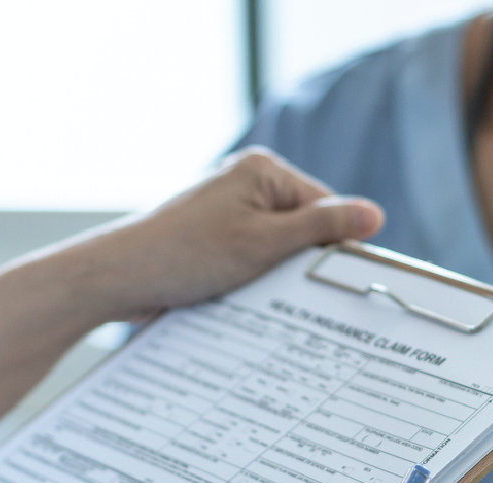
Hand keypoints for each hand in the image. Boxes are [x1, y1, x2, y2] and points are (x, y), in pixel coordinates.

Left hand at [76, 146, 384, 320]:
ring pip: (275, 249)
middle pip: (300, 228)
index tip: (342, 285)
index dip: (334, 246)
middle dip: (301, 264)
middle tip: (301, 297)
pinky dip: (252, 282)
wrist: (118, 277)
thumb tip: (374, 215)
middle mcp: (244, 183)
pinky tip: (245, 302)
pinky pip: (248, 260)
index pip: (325, 206)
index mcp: (262, 170)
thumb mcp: (265, 243)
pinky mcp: (210, 239)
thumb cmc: (185, 254)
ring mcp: (226, 211)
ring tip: (264, 298)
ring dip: (275, 278)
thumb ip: (321, 227)